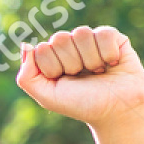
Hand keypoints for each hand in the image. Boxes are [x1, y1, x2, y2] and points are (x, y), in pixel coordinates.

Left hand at [15, 26, 143, 126]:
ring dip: (90, 59)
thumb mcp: (47, 96)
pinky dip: (108, 54)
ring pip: (81, 33)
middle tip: (82, 77)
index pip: (42, 49)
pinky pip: (103, 33)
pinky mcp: (112, 37)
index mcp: (52, 58)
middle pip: (59, 38)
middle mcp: (70, 46)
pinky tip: (111, 64)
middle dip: (71, 64)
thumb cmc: (82, 104)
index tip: (65, 82)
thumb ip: (27, 76)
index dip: (53, 69)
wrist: (116, 111)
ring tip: (97, 72)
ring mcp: (90, 40)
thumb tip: (26, 45)